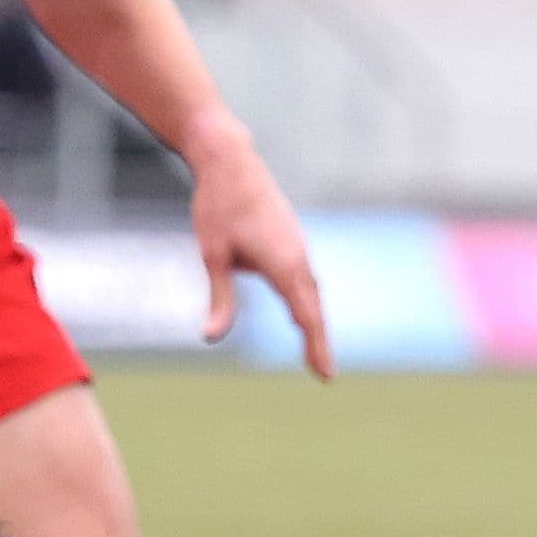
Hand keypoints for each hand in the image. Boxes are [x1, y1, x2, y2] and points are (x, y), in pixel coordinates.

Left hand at [186, 130, 328, 378]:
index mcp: (283, 265)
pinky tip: (302, 310)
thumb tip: (210, 338)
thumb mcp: (213, 256)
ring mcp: (297, 246)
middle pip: (314, 308)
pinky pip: (304, 278)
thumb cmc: (218, 206)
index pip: (306, 316)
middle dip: (319, 341)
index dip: (316, 347)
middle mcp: (298, 257)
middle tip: (325, 375)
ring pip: (311, 292)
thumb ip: (220, 300)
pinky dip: (307, 300)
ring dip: (314, 321)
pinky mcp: (291, 238)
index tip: (325, 376)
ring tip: (315, 349)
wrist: (230, 160)